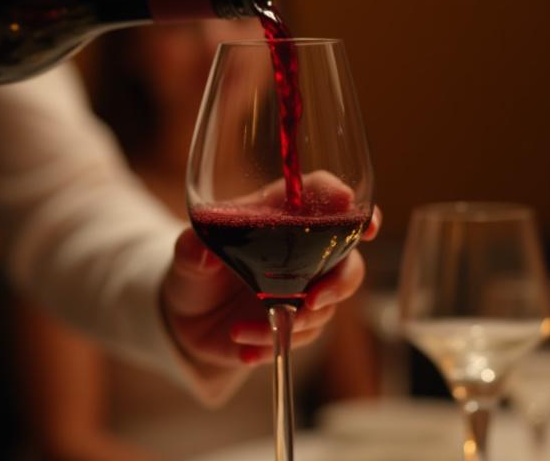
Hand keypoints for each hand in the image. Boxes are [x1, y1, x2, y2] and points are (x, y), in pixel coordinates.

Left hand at [160, 185, 381, 369]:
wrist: (185, 318)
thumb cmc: (194, 270)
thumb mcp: (185, 256)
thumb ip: (191, 249)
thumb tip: (200, 248)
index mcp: (280, 215)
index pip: (326, 198)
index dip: (350, 209)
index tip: (364, 224)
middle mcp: (301, 251)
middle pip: (347, 260)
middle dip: (341, 281)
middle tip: (315, 299)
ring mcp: (302, 289)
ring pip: (327, 305)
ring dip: (299, 321)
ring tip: (252, 328)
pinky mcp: (294, 324)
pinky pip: (300, 337)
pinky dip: (275, 345)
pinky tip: (245, 350)